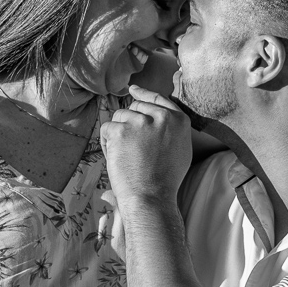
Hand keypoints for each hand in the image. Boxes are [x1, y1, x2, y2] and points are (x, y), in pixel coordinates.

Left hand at [101, 85, 191, 208]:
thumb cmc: (165, 180)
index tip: (133, 89)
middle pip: (135, 107)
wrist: (151, 197)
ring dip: (118, 134)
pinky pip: (107, 129)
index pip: (157, 99)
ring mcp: (140, 122)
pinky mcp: (121, 130)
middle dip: (129, 123)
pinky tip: (117, 158)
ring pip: (119, 117)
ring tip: (126, 157)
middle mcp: (161, 116)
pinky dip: (107, 143)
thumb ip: (170, 129)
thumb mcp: (180, 149)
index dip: (143, 94)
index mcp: (178, 120)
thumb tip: (157, 114)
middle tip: (132, 149)